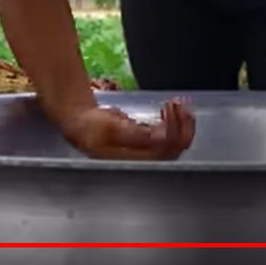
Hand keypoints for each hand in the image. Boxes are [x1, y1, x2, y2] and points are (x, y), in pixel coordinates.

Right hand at [59, 98, 195, 159]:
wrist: (82, 127)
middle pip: (175, 148)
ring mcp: (149, 154)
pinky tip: (173, 111)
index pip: (164, 149)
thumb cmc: (92, 127)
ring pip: (176, 144)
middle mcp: (145, 161)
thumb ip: (135, 134)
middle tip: (179, 103)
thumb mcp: (110, 126)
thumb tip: (159, 137)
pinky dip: (177, 123)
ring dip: (182, 123)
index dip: (173, 129)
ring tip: (178, 104)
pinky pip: (171, 139)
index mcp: (135, 160)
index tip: (170, 107)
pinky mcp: (151, 146)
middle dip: (182, 124)